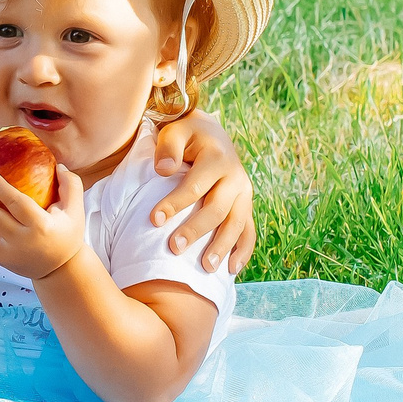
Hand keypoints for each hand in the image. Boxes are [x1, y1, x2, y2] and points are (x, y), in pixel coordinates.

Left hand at [0, 166, 87, 282]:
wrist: (61, 269)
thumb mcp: (75, 210)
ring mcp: (9, 253)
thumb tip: (56, 164)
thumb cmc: (67, 234)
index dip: (2, 190)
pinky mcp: (0, 260)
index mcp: (41, 226)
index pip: (18, 205)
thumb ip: (70, 185)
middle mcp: (22, 241)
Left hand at [148, 109, 255, 273]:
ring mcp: (244, 194)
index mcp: (217, 158)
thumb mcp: (174, 131)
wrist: (211, 133)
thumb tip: (163, 170)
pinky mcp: (246, 206)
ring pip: (236, 223)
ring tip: (206, 267)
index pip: (194, 186)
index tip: (153, 220)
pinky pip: (249, 231)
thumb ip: (168, 147)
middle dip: (196, 230)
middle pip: (217, 209)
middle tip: (174, 249)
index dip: (174, 204)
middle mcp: (235, 177)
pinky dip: (242, 251)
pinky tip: (231, 270)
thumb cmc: (185, 134)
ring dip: (222, 246)